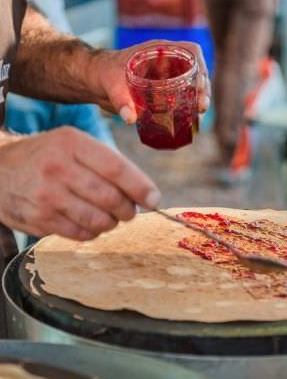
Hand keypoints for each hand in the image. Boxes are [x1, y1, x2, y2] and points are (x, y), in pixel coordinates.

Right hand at [0, 127, 160, 239]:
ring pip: (98, 221)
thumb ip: (109, 164)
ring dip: (111, 222)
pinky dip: (93, 232)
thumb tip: (145, 193)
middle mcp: (58, 168)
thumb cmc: (48, 157)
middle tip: (129, 210)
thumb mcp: (74, 144)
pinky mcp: (39, 219)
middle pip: (111, 198)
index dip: (141, 187)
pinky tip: (89, 222)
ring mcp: (46, 196)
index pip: (117, 168)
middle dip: (128, 210)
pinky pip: (81, 234)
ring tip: (109, 216)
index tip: (154, 199)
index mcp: (72, 143)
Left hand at [90, 40, 210, 123]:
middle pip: (197, 72)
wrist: (94, 81)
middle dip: (204, 89)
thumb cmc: (102, 73)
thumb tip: (129, 118)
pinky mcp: (164, 93)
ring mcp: (167, 79)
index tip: (200, 83)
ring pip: (192, 87)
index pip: (191, 52)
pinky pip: (183, 99)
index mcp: (160, 51)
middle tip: (202, 107)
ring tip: (199, 117)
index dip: (201, 65)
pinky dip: (189, 110)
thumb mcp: (110, 83)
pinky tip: (190, 123)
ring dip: (199, 101)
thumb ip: (119, 99)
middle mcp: (168, 64)